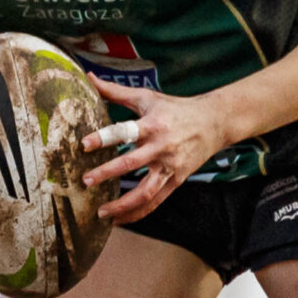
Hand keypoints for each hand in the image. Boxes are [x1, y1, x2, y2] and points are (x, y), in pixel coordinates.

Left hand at [81, 77, 233, 223]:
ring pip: (145, 191)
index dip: (104, 138)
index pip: (124, 131)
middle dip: (107, 173)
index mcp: (152, 124)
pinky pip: (155, 201)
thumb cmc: (175, 108)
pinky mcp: (176, 181)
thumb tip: (88, 77)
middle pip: (131, 163)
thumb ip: (115, 92)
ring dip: (123, 204)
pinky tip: (120, 219)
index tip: (84, 145)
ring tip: (101, 212)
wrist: (213, 123)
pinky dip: (138, 213)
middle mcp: (161, 147)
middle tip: (85, 182)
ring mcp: (169, 167)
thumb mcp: (147, 97)